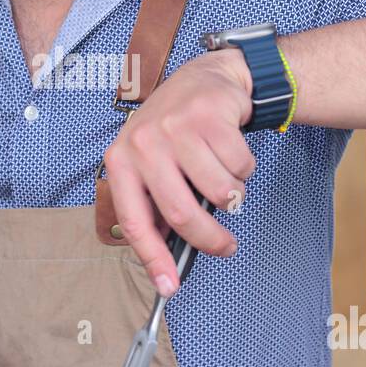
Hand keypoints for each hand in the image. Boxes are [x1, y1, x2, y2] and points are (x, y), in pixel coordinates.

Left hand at [102, 49, 255, 294]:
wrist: (205, 78)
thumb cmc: (176, 132)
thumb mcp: (153, 163)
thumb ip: (157, 205)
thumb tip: (168, 262)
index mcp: (121, 161)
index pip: (135, 222)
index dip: (153, 260)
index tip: (169, 288)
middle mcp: (143, 143)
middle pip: (181, 214)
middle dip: (210, 240)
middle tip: (225, 247)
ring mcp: (176, 128)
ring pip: (219, 191)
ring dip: (232, 194)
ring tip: (223, 176)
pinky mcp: (209, 116)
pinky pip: (240, 166)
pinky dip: (243, 168)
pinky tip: (230, 148)